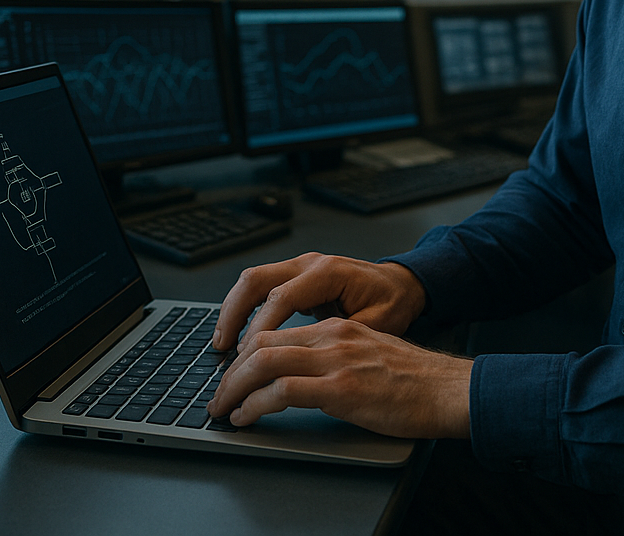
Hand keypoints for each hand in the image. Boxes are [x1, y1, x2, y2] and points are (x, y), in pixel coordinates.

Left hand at [206, 316, 472, 438]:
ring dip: (234, 388)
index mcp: (337, 327)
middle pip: (261, 343)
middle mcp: (332, 336)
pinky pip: (282, 391)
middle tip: (218, 396)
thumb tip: (303, 379)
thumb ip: (337, 357)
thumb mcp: (370, 355)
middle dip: (231, 371)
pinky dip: (255, 405)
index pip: (275, 332)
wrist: (449, 390)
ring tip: (224, 409)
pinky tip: (247, 417)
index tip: (233, 376)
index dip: (245, 355)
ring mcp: (335, 360)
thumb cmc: (417, 381)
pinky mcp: (341, 388)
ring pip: (263, 362)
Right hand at [212, 252, 427, 351]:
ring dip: (232, 312)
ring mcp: (299, 267)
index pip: (281, 297)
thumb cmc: (393, 302)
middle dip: (233, 315)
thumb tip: (315, 359)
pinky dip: (243, 310)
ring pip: (251, 281)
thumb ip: (346, 337)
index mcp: (329, 273)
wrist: (401, 284)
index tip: (246, 356)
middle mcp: (309, 264)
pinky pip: (259, 288)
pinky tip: (236, 335)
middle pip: (256, 281)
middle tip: (222, 349)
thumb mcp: (379, 323)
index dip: (260, 328)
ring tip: (221, 345)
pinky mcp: (295, 277)